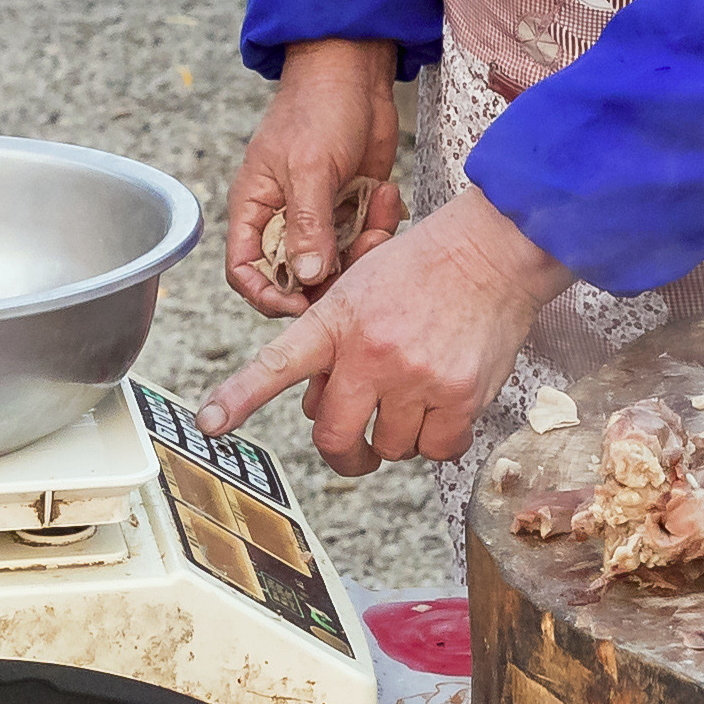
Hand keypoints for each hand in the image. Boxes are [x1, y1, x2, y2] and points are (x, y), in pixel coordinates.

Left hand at [201, 187, 569, 473]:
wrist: (494, 251)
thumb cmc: (425, 267)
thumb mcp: (360, 288)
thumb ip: (333, 346)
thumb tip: (321, 407)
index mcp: (337, 321)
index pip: (276, 365)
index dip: (238, 398)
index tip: (210, 424)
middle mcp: (371, 353)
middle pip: (334, 437)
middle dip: (342, 452)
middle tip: (353, 449)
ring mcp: (415, 378)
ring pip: (390, 448)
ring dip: (397, 436)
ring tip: (414, 398)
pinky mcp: (459, 397)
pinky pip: (437, 450)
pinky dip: (438, 440)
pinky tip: (444, 409)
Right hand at [227, 39, 405, 317]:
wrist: (357, 73)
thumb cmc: (318, 108)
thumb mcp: (309, 167)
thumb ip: (307, 225)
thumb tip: (305, 277)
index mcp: (256, 209)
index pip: (245, 270)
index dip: (266, 295)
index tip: (302, 303)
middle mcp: (284, 218)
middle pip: (297, 276)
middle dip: (331, 276)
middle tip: (359, 258)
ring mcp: (320, 216)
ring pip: (337, 263)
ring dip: (363, 251)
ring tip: (382, 214)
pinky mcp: (352, 209)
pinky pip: (364, 240)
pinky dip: (380, 227)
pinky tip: (389, 194)